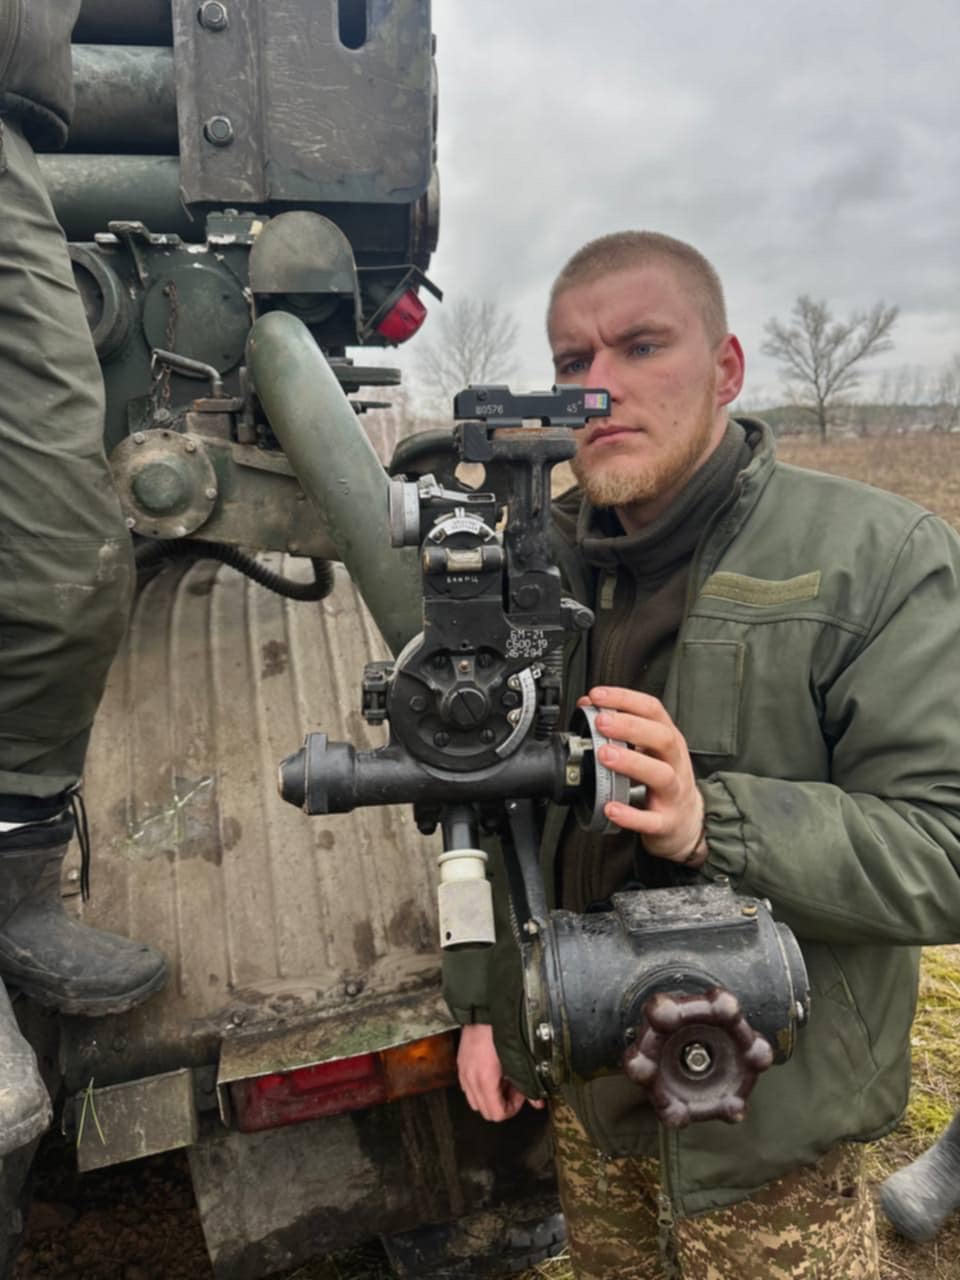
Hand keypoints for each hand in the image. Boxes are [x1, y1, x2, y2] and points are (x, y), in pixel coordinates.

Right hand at [457, 1023, 544, 1120]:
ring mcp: (464, 1073)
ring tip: (503, 1081)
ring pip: (475, 1102)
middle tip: (514, 1089)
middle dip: (502, 1104)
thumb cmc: (499, 1030)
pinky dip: (480, 1088)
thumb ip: (527, 1083)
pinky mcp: (461, 1065)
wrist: (483, 1009)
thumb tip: (537, 1101)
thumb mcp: (518, 1058)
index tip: (520, 1096)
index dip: (512, 1109)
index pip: (496, 1114)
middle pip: (485, 1111)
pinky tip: (492, 1074)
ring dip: (490, 1097)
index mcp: (485, 1079)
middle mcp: (471, 1079)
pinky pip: (469, 1088)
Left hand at [580, 686, 706, 865]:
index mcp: (668, 739)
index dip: (625, 699)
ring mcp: (674, 792)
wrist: (687, 821)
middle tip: (601, 722)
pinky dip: (631, 815)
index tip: (598, 696)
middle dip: (630, 726)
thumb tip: (589, 708)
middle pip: (662, 737)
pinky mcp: (667, 821)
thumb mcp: (650, 750)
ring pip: (661, 774)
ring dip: (632, 762)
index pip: (652, 710)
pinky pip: (651, 819)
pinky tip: (611, 807)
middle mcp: (675, 761)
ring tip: (605, 756)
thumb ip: (622, 730)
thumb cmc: (665, 779)